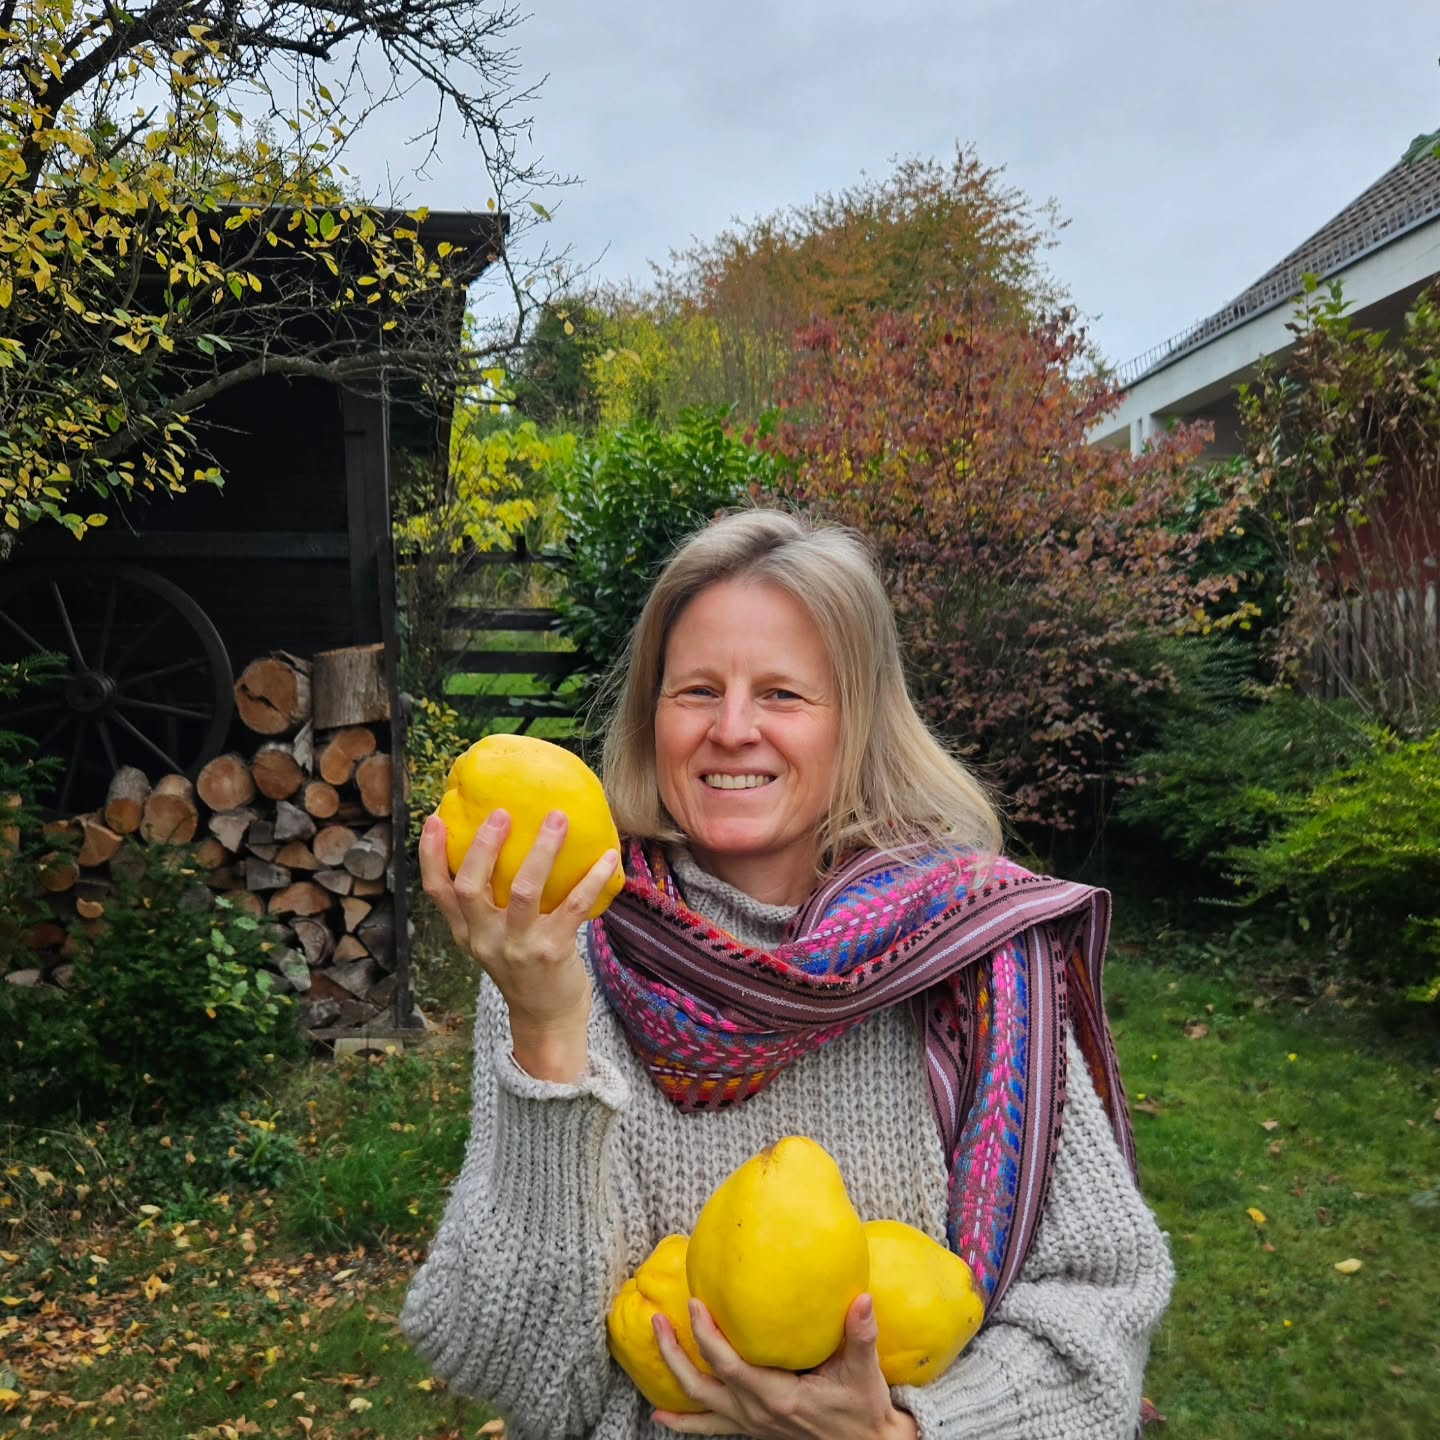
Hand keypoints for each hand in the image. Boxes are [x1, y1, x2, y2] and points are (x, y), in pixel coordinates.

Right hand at [418, 808, 618, 1081]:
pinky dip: (591, 879)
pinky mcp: (552, 953)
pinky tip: (608, 857)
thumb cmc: (524, 968)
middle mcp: (485, 940)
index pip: (438, 891)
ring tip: (557, 819)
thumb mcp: (494, 940)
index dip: (430, 854)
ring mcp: (517, 947)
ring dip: (542, 851)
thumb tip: (509, 842)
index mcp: (466, 933)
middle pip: (470, 887)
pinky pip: (573, 907)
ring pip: (523, 891)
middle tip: (501, 813)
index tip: (434, 818)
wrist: (547, 1021)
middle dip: (483, 846)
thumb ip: (491, 905)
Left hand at [651, 1294, 917, 1439]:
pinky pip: (710, 1427)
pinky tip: (662, 1416)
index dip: (707, 1334)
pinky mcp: (751, 1430)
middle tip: (658, 1319)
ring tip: (657, 1341)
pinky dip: (684, 1423)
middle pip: (701, 1383)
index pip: (729, 1363)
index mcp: (778, 1396)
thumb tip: (863, 1297)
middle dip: (674, 1351)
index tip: (694, 1303)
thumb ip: (861, 1334)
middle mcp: (757, 1412)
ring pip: (700, 1403)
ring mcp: (751, 1425)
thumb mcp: (863, 1372)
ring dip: (674, 1374)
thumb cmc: (862, 1408)